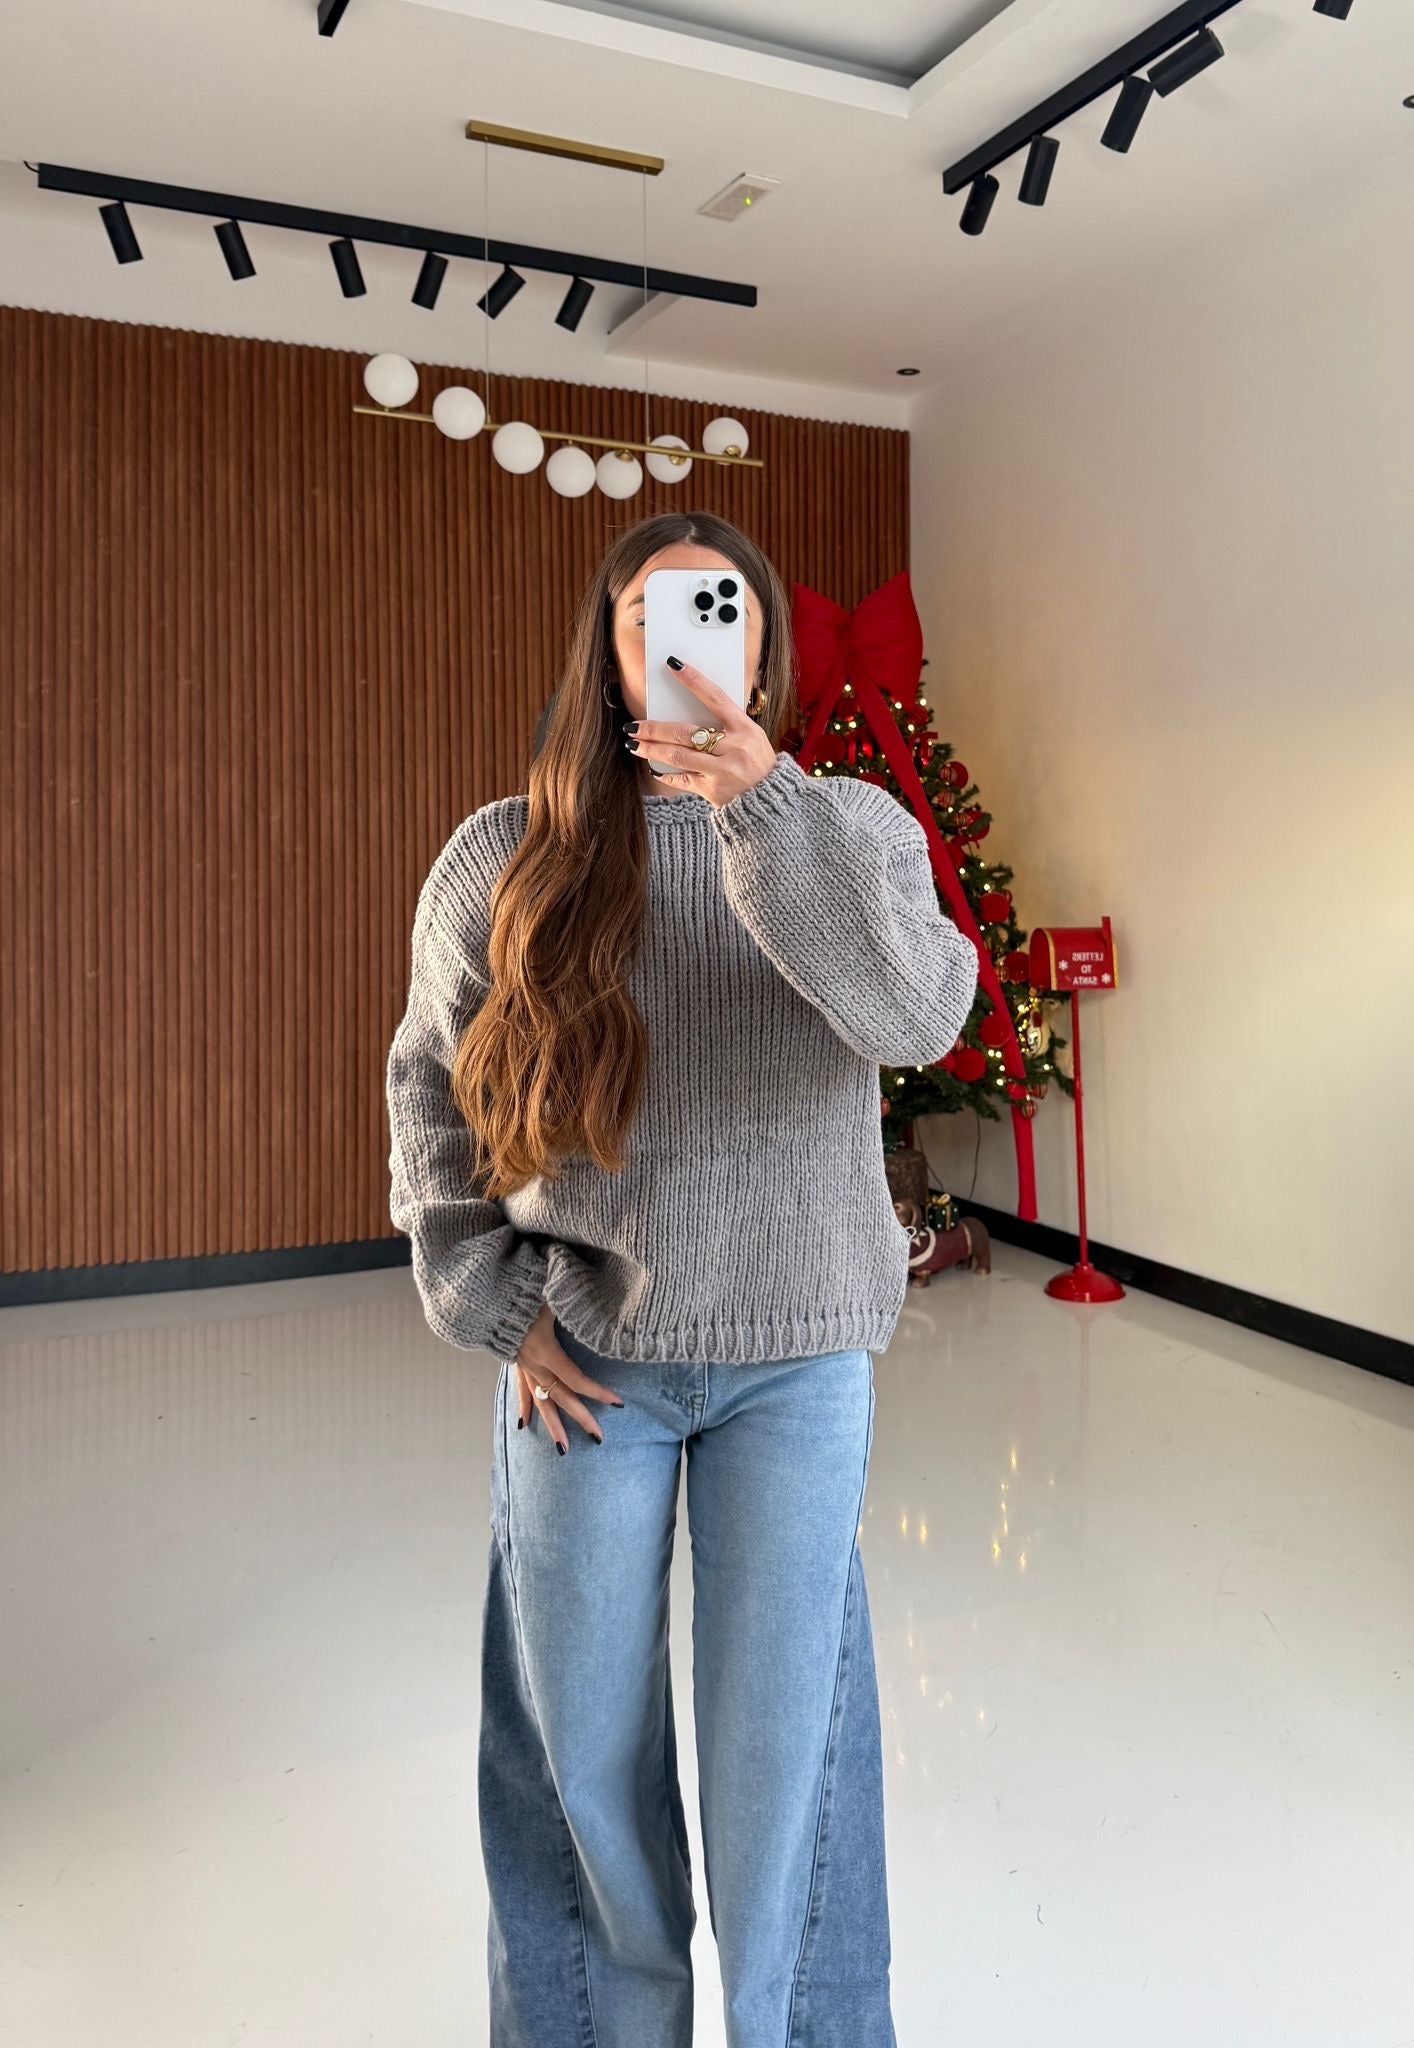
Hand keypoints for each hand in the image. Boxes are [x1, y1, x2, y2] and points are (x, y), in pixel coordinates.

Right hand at [513, 1301, 623, 1451]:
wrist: (487, 1291)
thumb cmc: (525, 1288)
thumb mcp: (553, 1295)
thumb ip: (574, 1305)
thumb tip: (596, 1307)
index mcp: (545, 1349)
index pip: (575, 1378)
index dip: (596, 1392)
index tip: (617, 1402)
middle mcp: (533, 1363)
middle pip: (561, 1396)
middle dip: (581, 1418)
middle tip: (599, 1438)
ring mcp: (522, 1364)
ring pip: (540, 1400)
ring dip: (552, 1425)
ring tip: (563, 1449)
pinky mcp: (514, 1359)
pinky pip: (520, 1387)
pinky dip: (524, 1406)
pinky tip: (524, 1425)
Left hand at [627, 657, 777, 807]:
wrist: (771, 800)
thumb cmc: (758, 762)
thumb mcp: (752, 736)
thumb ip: (726, 724)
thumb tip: (689, 709)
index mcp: (745, 728)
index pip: (716, 697)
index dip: (694, 680)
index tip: (673, 665)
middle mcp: (733, 748)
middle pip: (685, 732)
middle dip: (654, 728)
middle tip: (633, 726)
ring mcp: (722, 771)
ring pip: (677, 756)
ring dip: (651, 749)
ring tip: (633, 744)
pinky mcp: (713, 791)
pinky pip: (682, 780)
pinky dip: (666, 774)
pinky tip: (654, 768)